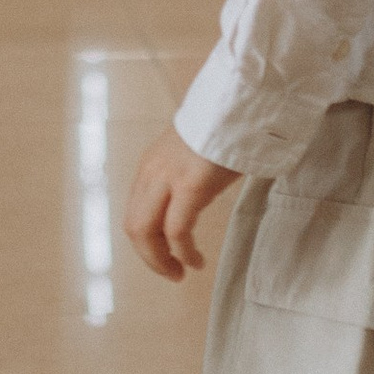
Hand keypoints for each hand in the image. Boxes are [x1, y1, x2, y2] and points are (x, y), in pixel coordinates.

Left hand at [124, 129, 241, 281]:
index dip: (145, 241)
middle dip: (148, 257)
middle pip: (133, 227)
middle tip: (170, 272)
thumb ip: (184, 171)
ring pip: (146, 232)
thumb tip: (194, 192)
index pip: (134, 211)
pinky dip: (183, 253)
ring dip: (160, 260)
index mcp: (151, 165)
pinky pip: (177, 231)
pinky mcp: (190, 186)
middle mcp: (152, 172)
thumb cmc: (225, 125)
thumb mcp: (192, 150)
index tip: (164, 255)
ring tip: (180, 273)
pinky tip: (195, 261)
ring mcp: (168, 178)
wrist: (239, 101)